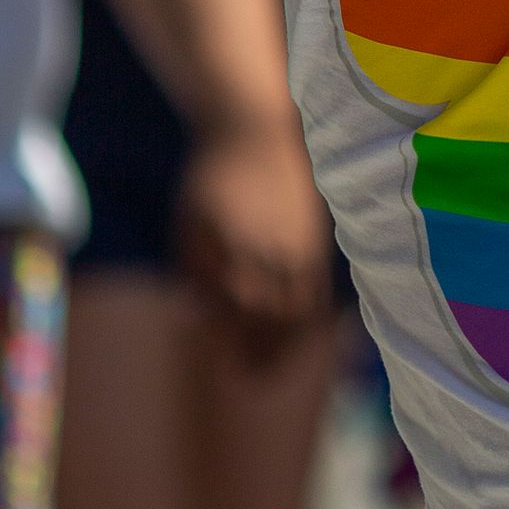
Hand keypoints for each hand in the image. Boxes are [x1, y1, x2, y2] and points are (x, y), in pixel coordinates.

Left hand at [171, 116, 333, 349]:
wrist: (260, 130)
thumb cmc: (212, 176)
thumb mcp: (189, 220)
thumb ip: (193, 270)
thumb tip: (194, 317)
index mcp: (236, 248)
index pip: (237, 313)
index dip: (232, 343)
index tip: (227, 364)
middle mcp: (273, 252)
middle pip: (272, 319)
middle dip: (263, 353)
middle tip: (251, 377)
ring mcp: (302, 246)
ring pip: (301, 309)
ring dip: (289, 343)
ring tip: (277, 365)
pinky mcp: (320, 239)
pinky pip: (319, 290)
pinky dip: (311, 318)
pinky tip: (299, 332)